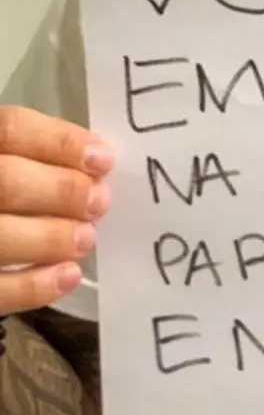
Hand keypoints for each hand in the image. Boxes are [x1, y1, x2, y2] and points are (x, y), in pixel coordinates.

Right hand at [0, 106, 112, 311]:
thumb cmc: (0, 187)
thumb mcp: (4, 156)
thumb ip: (35, 154)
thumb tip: (95, 161)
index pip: (11, 129)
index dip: (60, 142)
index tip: (102, 159)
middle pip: (6, 181)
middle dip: (62, 191)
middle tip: (99, 203)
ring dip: (52, 237)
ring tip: (86, 238)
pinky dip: (33, 285)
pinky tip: (68, 275)